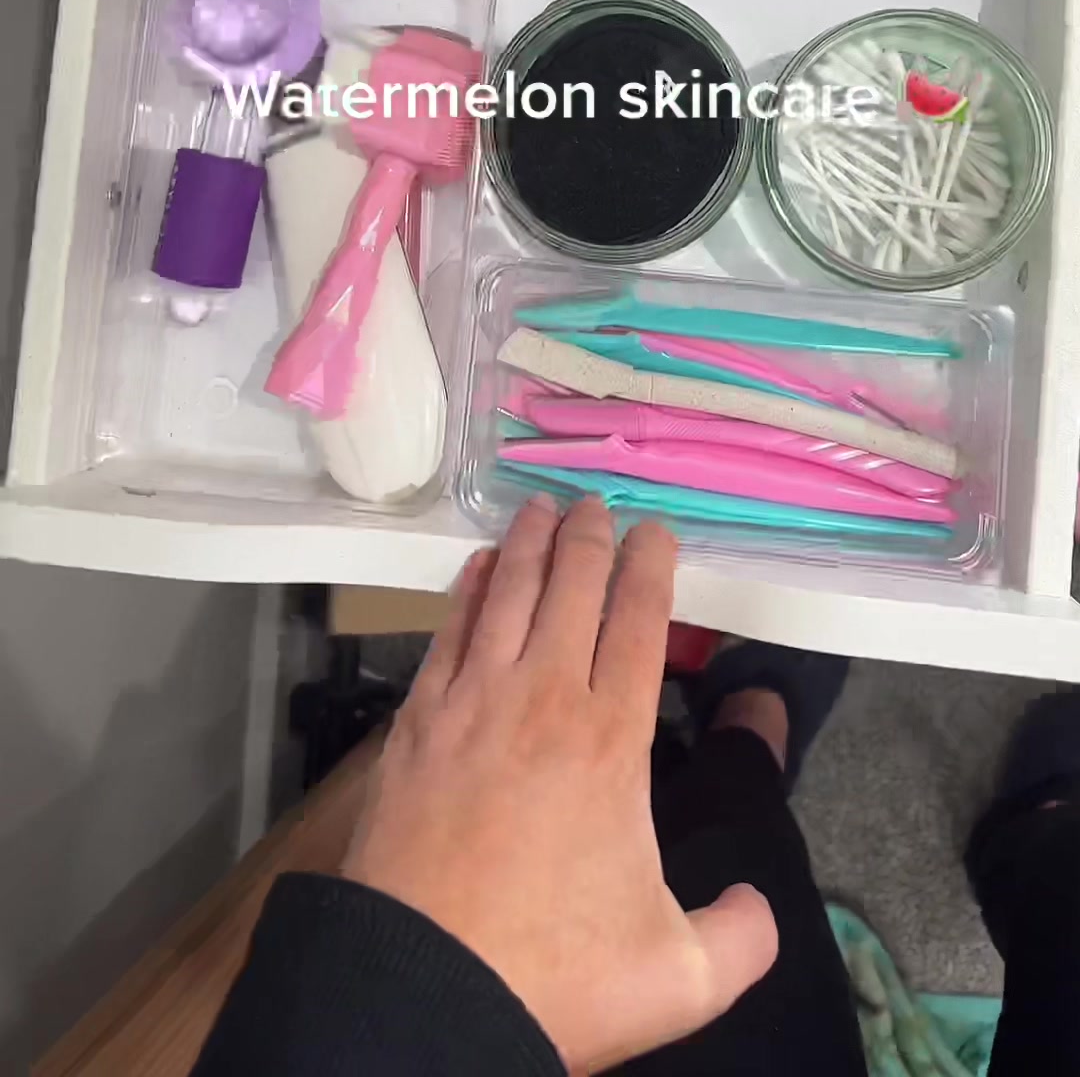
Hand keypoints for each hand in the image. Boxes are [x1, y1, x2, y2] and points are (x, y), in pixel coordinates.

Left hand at [342, 496, 776, 1071]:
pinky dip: (467, 590)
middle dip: (590, 537)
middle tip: (597, 507)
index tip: (656, 533)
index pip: (640, 623)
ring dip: (527, 545)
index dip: (651, 568)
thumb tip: (759, 906)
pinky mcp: (415, 726)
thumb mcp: (680, 978)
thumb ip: (740, 935)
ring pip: (505, 595)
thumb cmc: (553, 978)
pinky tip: (476, 570)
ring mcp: (470, 704)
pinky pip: (448, 633)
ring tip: (539, 511)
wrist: (420, 991)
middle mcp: (542, 699)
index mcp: (611, 740)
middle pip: (571, 589)